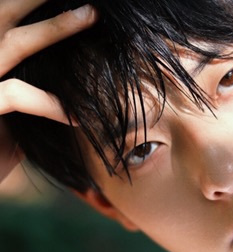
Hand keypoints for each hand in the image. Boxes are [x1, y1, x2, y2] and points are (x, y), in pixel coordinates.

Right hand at [0, 0, 96, 182]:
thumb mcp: (9, 124)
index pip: (3, 21)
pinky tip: (77, 117)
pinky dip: (51, 104)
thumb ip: (28, 102)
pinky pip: (16, 94)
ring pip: (11, 43)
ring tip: (90, 15)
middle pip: (0, 13)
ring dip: (53, 27)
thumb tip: (62, 97)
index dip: (25, 6)